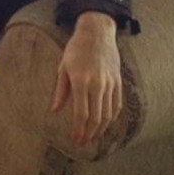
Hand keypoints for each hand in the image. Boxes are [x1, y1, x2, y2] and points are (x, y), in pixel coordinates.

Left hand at [51, 12, 121, 144]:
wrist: (96, 32)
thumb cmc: (76, 49)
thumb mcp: (63, 66)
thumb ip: (60, 90)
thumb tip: (55, 109)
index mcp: (80, 80)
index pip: (81, 113)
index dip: (79, 129)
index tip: (75, 139)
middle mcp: (97, 84)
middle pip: (96, 118)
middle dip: (89, 133)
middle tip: (83, 142)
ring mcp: (110, 83)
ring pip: (108, 114)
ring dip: (100, 129)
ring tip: (93, 135)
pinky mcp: (118, 81)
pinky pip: (117, 105)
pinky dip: (111, 117)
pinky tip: (105, 123)